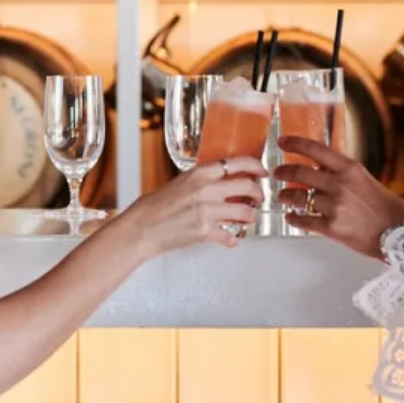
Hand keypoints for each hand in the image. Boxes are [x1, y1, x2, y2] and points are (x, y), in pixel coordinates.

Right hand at [115, 157, 267, 255]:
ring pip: (245, 212)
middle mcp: (206, 189)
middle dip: (258, 193)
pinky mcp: (205, 232)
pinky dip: (232, 239)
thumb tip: (222, 183)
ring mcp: (207, 211)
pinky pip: (231, 236)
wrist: (141, 228)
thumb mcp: (180, 183)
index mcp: (200, 173)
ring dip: (250, 216)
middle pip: (247, 186)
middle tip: (258, 198)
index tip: (262, 172)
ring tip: (246, 218)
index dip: (255, 166)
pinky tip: (229, 239)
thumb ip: (202, 181)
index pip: (237, 162)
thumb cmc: (155, 206)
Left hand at [274, 138, 403, 258]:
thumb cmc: (388, 209)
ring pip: (298, 197)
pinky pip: (302, 221)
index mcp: (350, 169)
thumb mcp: (367, 181)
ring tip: (283, 196)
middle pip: (299, 172)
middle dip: (283, 172)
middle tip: (277, 174)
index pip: (315, 149)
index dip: (295, 143)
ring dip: (286, 196)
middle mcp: (340, 184)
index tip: (282, 141)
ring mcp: (334, 206)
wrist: (400, 236)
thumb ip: (344, 175)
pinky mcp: (331, 228)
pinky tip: (292, 217)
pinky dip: (293, 218)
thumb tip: (320, 171)